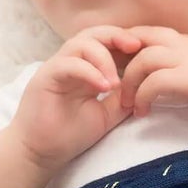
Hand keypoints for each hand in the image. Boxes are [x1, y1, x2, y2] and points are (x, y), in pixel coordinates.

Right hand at [10, 23, 142, 171]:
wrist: (40, 153)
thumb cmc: (69, 135)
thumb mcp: (107, 115)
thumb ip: (123, 99)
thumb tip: (146, 86)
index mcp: (86, 69)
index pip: (107, 43)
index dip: (126, 43)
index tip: (146, 52)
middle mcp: (71, 63)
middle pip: (94, 34)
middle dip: (117, 37)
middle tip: (136, 48)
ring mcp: (57, 68)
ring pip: (80, 43)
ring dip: (103, 58)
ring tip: (116, 83)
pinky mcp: (45, 77)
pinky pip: (68, 64)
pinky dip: (88, 71)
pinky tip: (104, 87)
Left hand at [117, 26, 187, 121]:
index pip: (159, 35)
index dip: (139, 45)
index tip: (129, 63)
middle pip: (142, 38)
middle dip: (123, 57)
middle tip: (115, 81)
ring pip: (142, 59)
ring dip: (128, 82)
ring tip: (126, 104)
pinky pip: (152, 84)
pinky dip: (141, 98)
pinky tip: (142, 113)